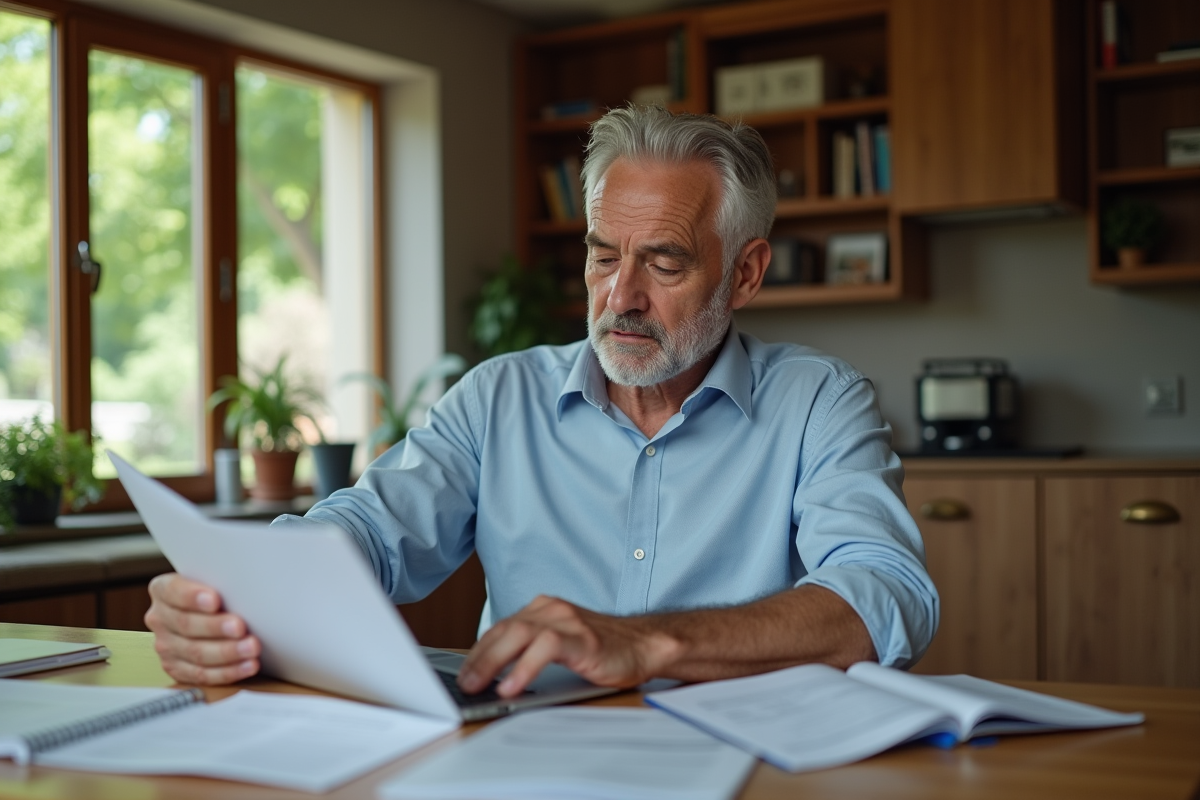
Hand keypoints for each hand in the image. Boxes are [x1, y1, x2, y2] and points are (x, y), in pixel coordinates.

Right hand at [144, 573, 260, 684]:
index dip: (192, 597)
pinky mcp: (177, 669)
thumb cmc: (218, 591)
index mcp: (163, 589)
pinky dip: (228, 671)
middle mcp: (160, 618)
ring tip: (251, 648)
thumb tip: (247, 583)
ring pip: (195, 652)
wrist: (210, 613)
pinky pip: (202, 674)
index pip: (172, 591)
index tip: (214, 600)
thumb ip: (221, 581)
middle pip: (186, 624)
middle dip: (215, 627)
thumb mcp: (215, 580)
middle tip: (240, 627)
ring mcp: (166, 646)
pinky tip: (247, 666)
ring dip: (227, 652)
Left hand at [456, 595, 680, 697]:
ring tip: (478, 685)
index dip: (478, 651)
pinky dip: (524, 667)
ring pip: (519, 633)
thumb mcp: (560, 646)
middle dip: (478, 658)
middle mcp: (551, 609)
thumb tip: (494, 678)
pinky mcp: (582, 637)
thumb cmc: (604, 650)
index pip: (501, 628)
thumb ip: (531, 651)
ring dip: (493, 661)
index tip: (462, 673)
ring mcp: (567, 621)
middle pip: (504, 629)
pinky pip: (545, 647)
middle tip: (463, 683)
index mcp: (543, 609)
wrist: (646, 645)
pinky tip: (512, 686)